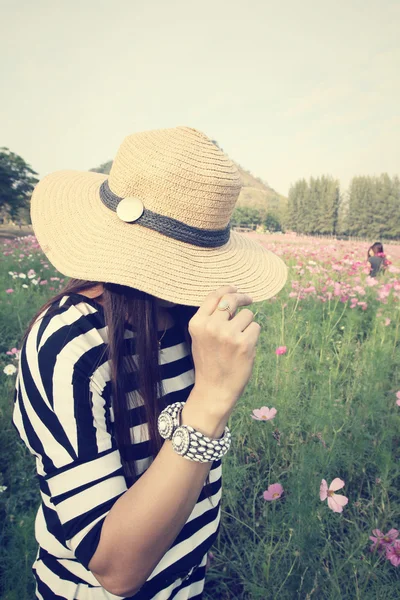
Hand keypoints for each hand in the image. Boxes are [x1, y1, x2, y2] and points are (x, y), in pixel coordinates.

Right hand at [186, 285, 260, 426]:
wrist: (215, 390)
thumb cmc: (209, 362)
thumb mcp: (200, 337)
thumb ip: (210, 317)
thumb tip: (229, 296)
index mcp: (197, 323)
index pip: (214, 296)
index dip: (227, 289)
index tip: (235, 289)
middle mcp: (211, 326)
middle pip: (232, 299)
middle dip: (242, 297)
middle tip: (248, 299)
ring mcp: (228, 335)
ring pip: (247, 314)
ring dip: (247, 324)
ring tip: (238, 341)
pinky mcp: (244, 343)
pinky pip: (255, 327)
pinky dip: (253, 335)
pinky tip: (244, 348)